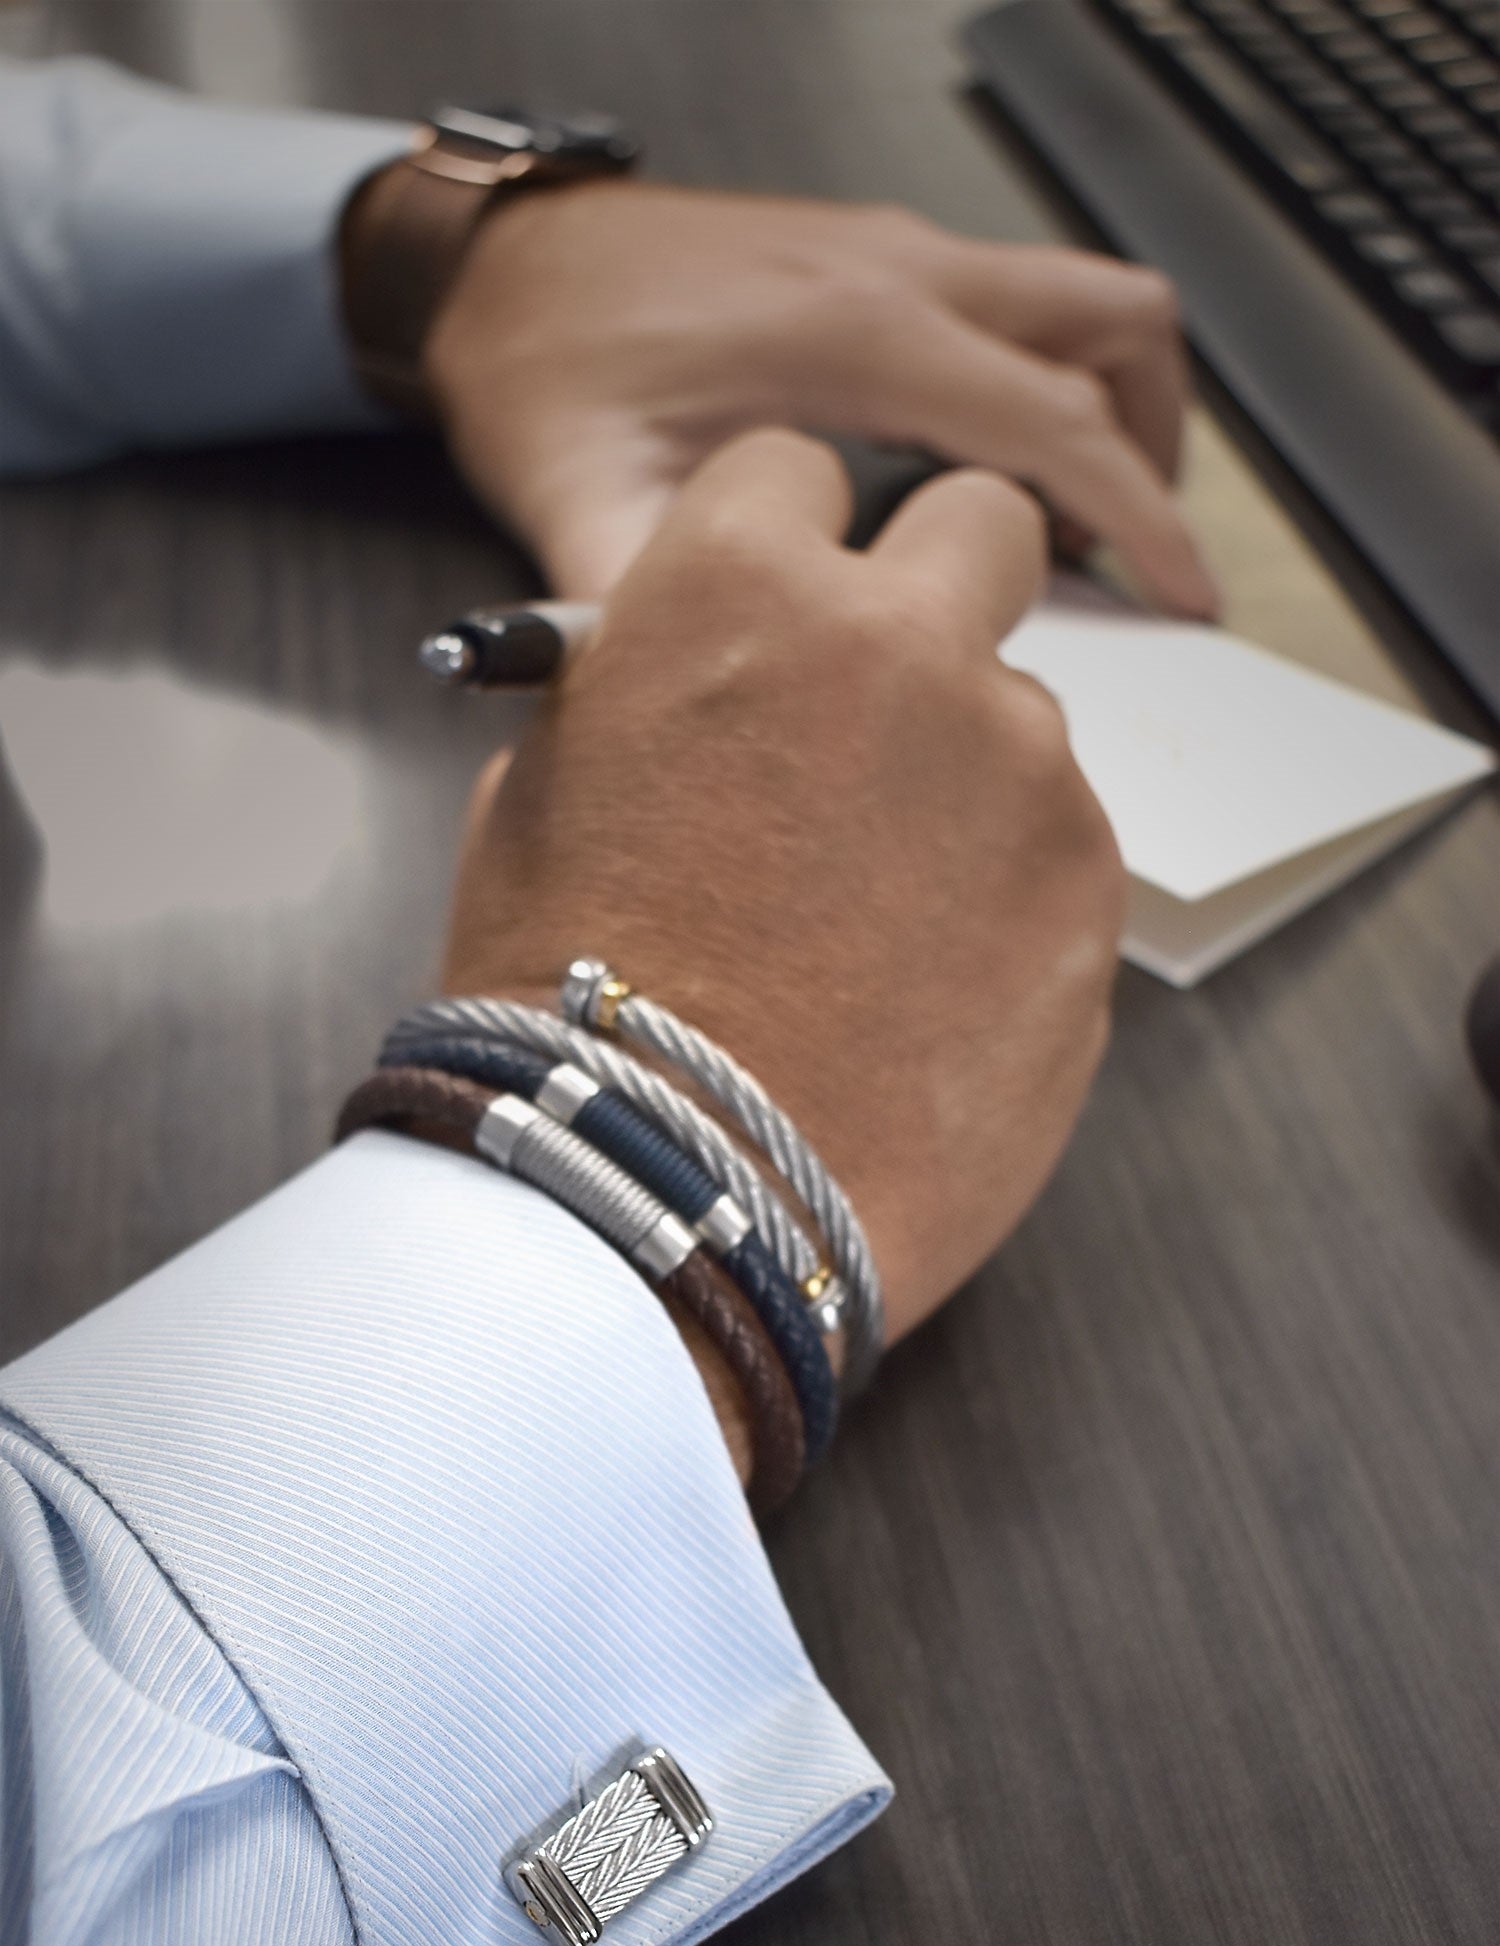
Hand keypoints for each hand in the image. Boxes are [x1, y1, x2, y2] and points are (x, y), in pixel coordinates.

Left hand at [423, 180, 1217, 617]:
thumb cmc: (541, 366)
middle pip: (1116, 326)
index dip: (1141, 515)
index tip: (1186, 593)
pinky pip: (1017, 300)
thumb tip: (705, 703)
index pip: (1060, 419)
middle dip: (1158, 446)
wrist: (493, 266)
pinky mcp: (874, 254)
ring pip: (1081, 297)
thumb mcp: (580, 499)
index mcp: (856, 335)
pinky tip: (991, 465)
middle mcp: (897, 272)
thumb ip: (652, 600)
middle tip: (1140, 558)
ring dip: (1114, 397)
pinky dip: (1050, 372)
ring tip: (1082, 517)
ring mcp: (893, 250)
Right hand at [443, 429, 1125, 1372]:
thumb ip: (634, 693)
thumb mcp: (536, 800)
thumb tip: (683, 677)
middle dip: (938, 589)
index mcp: (736, 589)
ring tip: (883, 916)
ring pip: (1023, 711)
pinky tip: (931, 985)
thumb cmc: (574, 1006)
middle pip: (982, 527)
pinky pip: (1063, 843)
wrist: (676, 1192)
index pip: (799, 471)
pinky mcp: (1091, 887)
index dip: (781, 545)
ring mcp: (1019, 765)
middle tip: (888, 701)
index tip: (779, 615)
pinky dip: (1011, 889)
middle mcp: (904, 642)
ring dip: (968, 772)